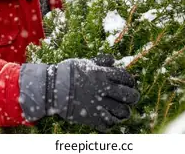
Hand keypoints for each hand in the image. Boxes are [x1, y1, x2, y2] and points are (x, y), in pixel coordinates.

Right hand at [19, 54, 139, 131]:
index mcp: (103, 74)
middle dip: (133, 97)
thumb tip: (113, 60)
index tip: (128, 84)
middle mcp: (104, 90)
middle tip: (131, 98)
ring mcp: (99, 105)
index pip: (127, 78)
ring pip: (122, 112)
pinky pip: (109, 124)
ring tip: (121, 111)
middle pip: (129, 96)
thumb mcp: (85, 62)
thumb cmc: (68, 72)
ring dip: (123, 112)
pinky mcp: (92, 118)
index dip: (130, 82)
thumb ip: (101, 61)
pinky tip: (108, 118)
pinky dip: (111, 122)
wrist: (52, 87)